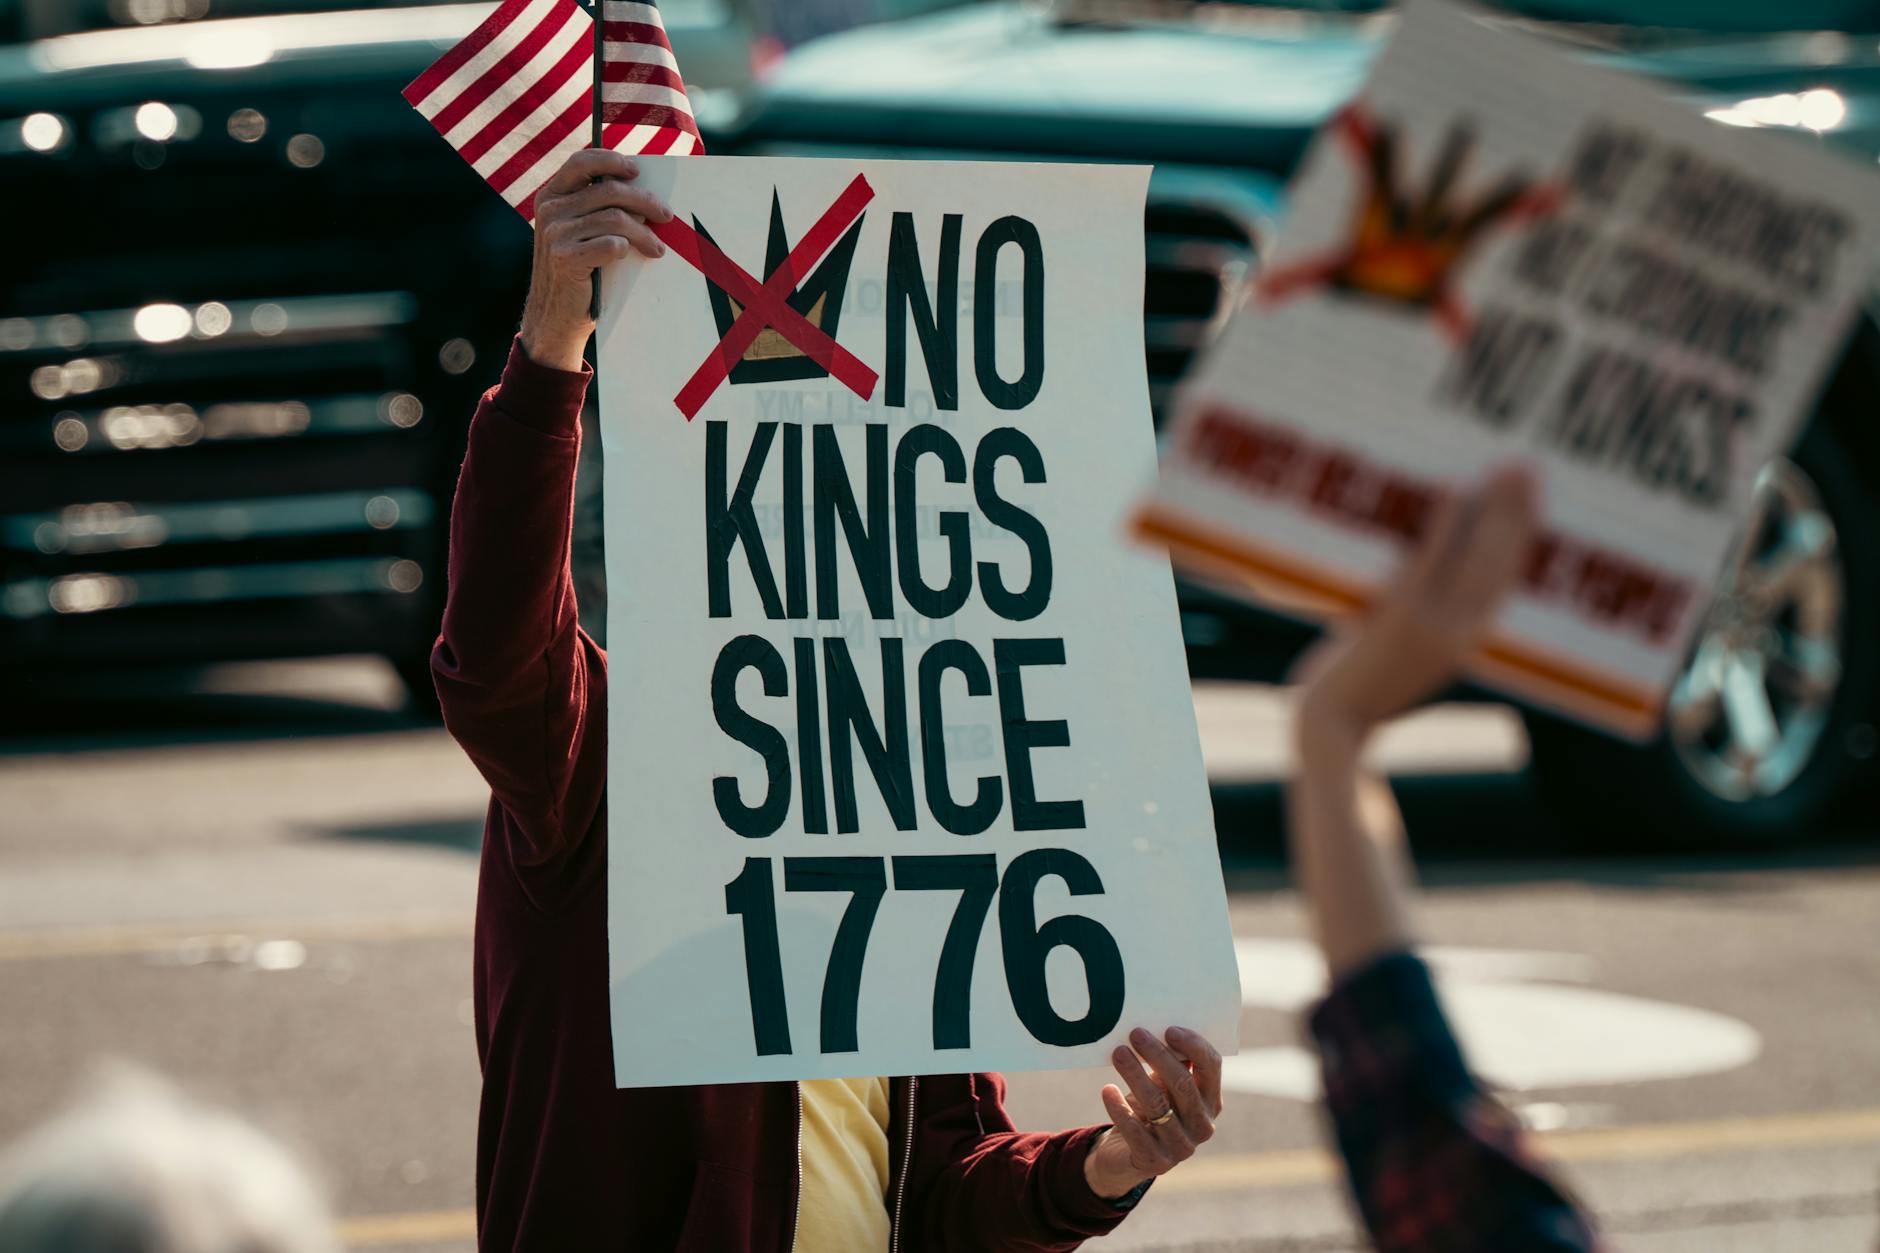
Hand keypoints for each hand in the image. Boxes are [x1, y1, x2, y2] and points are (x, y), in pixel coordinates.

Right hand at [518, 149, 672, 371]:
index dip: (611, 161)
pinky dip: (627, 249)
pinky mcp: (565, 257)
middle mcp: (549, 209)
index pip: (581, 162)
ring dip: (644, 233)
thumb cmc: (577, 271)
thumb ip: (594, 207)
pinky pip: (611, 244)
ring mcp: (555, 233)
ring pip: (615, 219)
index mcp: (550, 196)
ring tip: (656, 248)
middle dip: (644, 201)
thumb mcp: (578, 232)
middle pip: (608, 190)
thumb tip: (639, 191)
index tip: (636, 171)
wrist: (555, 316)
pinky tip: (633, 257)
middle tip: (666, 216)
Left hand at [1083, 1026, 1222, 1199]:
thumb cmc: (1149, 1111)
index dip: (1193, 1046)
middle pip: (1183, 1083)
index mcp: (1211, 1101)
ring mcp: (1182, 1147)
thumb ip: (1169, 1064)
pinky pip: (1136, 1131)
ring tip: (1118, 1053)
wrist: (1126, 1156)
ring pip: (1158, 1104)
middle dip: (1158, 1055)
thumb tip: (1159, 1028)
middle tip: (1135, 1034)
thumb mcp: (1162, 1087)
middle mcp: (1202, 1125)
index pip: (1211, 1068)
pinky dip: (1120, 1108)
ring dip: (1136, 1075)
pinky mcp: (1156, 1162)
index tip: (1168, 1029)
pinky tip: (1107, 1089)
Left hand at [1293, 466, 1538, 745]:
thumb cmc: (1359, 691)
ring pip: (1476, 558)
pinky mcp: (1401, 617)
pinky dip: (1447, 524)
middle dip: (1517, 512)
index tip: (1531, 498)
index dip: (1520, 537)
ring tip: (1506, 469)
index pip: (1504, 581)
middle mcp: (1460, 634)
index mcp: (1465, 643)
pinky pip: (1430, 561)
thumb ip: (1422, 625)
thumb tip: (1420, 582)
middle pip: (1498, 562)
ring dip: (1493, 509)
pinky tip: (1456, 487)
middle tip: (1529, 466)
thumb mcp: (1400, 658)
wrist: (1332, 726)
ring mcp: (1433, 625)